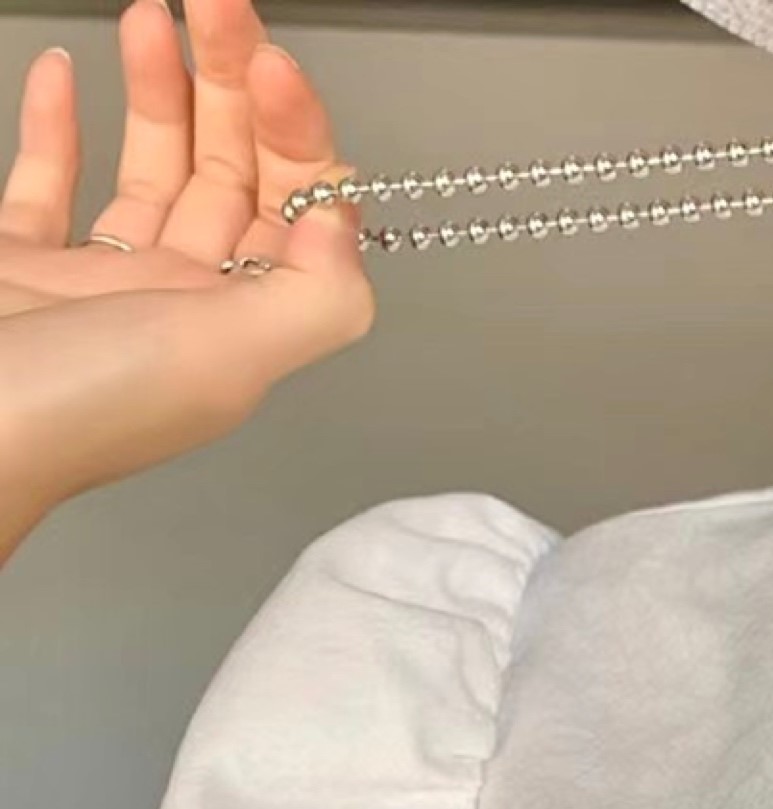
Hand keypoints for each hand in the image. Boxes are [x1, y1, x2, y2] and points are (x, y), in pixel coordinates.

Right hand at [0, 0, 373, 539]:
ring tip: (153, 13)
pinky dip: (58, 126)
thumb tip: (345, 225)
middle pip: (230, 174)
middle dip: (229, 83)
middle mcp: (181, 306)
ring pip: (150, 166)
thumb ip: (314, 299)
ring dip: (158, 89)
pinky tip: (60, 71)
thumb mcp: (226, 357)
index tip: (270, 58)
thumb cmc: (77, 410)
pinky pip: (51, 186)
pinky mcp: (24, 271)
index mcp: (241, 328)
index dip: (295, 128)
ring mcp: (101, 286)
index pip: (297, 207)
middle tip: (216, 1)